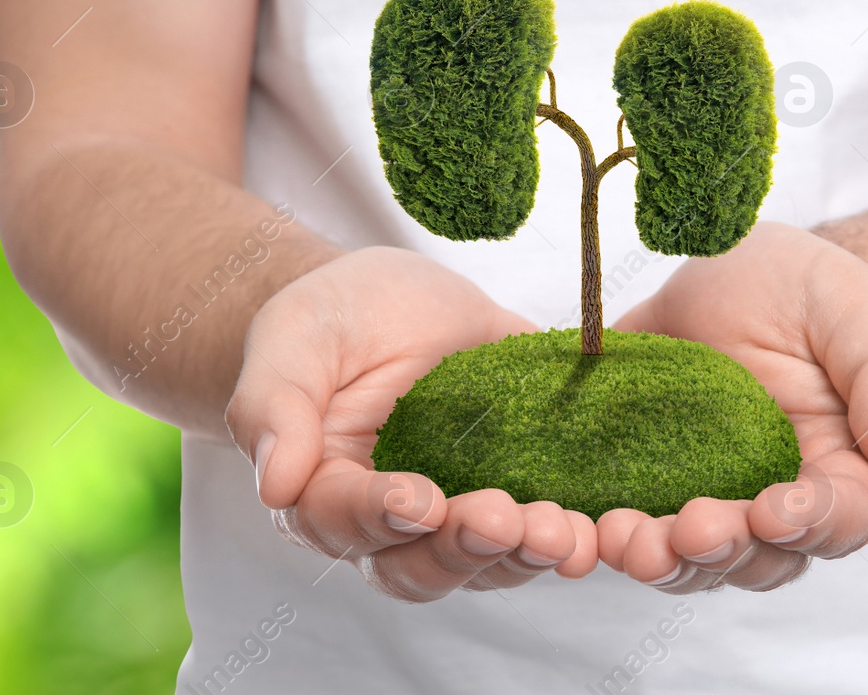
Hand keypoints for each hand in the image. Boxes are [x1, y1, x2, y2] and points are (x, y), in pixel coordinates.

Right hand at [225, 247, 599, 601]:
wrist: (390, 303)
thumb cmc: (328, 320)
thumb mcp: (292, 337)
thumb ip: (272, 404)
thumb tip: (274, 483)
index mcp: (323, 493)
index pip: (343, 521)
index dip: (380, 515)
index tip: (418, 500)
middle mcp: (390, 526)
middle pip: (420, 565)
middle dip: (464, 547)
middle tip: (502, 519)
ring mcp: (458, 516)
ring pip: (486, 564)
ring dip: (523, 554)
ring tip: (561, 532)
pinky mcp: (515, 491)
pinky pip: (540, 532)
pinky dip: (569, 536)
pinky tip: (595, 527)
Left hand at [603, 222, 867, 592]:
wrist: (736, 269)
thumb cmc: (815, 293)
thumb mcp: (856, 315)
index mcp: (840, 472)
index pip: (838, 521)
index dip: (809, 525)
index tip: (775, 510)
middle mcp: (772, 504)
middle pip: (757, 558)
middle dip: (723, 549)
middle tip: (689, 530)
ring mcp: (704, 498)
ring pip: (688, 559)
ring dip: (659, 558)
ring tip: (625, 540)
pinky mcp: (639, 481)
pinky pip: (624, 523)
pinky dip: (602, 533)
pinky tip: (579, 524)